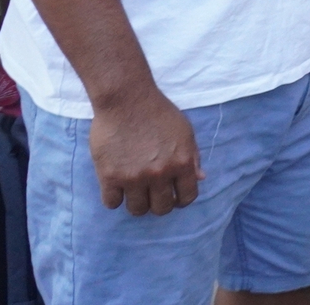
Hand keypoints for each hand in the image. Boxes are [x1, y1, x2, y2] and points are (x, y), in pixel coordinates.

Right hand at [89, 87, 203, 214]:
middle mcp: (160, 173)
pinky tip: (116, 187)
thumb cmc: (158, 112)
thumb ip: (192, 157)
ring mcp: (134, 177)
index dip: (182, 200)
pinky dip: (114, 198)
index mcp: (182, 163)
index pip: (187, 197)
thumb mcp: (185, 132)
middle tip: (153, 194)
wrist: (127, 99)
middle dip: (159, 203)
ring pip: (137, 210)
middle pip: (162, 208)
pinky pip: (112, 203)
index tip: (174, 196)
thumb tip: (200, 178)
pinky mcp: (109, 176)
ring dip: (138, 203)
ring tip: (135, 191)